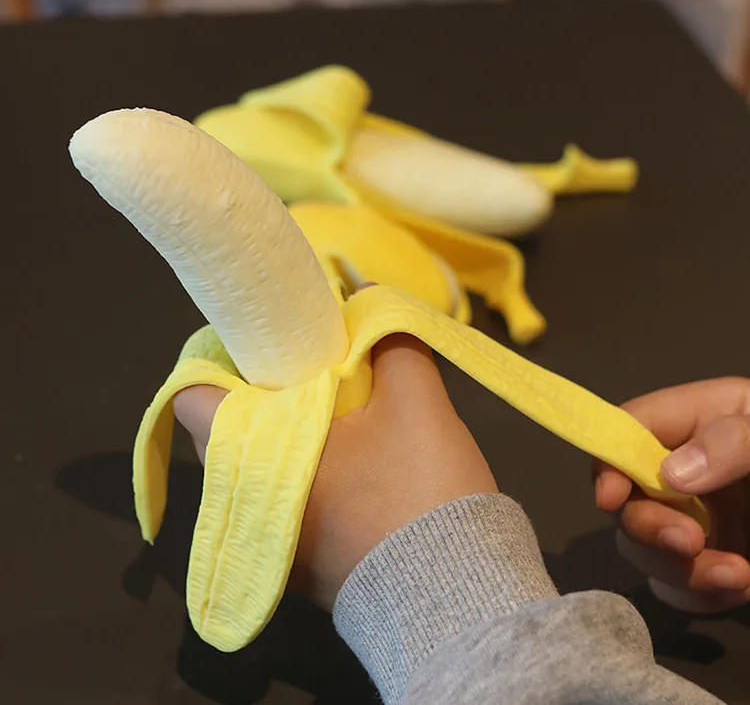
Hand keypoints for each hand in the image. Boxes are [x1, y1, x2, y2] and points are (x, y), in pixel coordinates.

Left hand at [173, 332, 498, 611]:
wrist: (457, 600)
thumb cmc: (423, 492)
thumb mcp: (417, 401)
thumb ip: (390, 341)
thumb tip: (369, 302)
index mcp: (258, 461)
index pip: (194, 398)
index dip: (222, 357)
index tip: (265, 340)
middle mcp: (249, 507)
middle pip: (228, 429)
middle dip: (264, 388)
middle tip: (309, 363)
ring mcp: (273, 542)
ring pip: (258, 464)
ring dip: (287, 428)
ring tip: (334, 402)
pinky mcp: (301, 565)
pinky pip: (284, 497)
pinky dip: (304, 466)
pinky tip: (350, 455)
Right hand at [594, 377, 749, 611]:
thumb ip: (733, 442)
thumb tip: (672, 474)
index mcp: (695, 420)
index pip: (624, 430)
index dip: (607, 461)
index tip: (611, 498)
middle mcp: (683, 469)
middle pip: (625, 497)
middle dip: (648, 527)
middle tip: (689, 544)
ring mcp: (696, 518)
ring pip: (644, 549)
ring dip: (679, 569)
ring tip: (737, 575)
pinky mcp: (711, 561)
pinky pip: (678, 586)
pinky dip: (700, 595)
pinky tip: (741, 586)